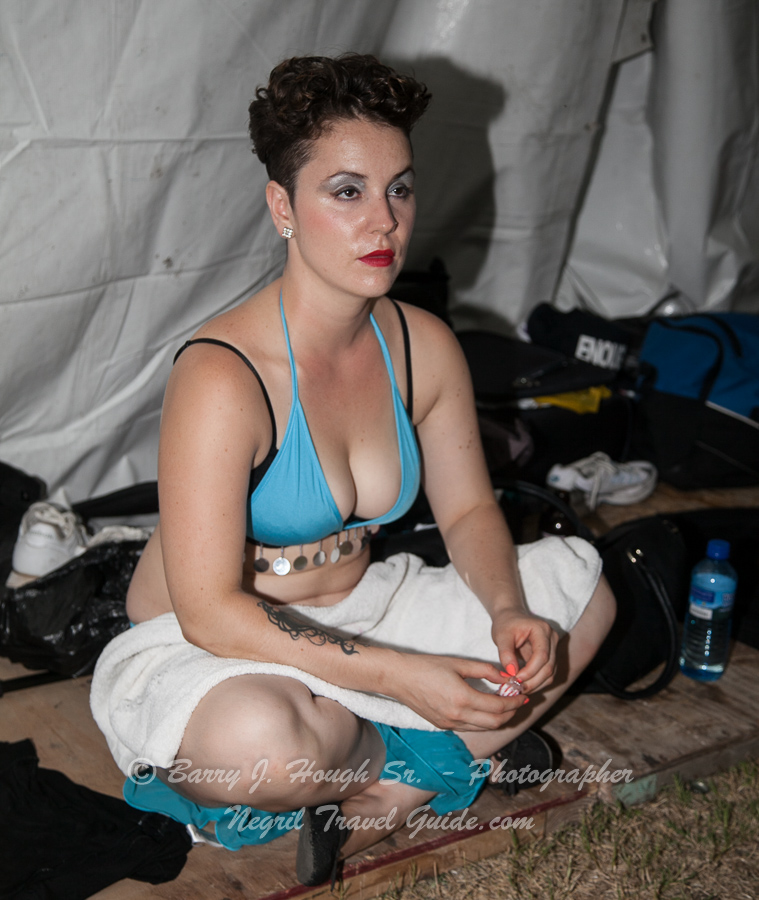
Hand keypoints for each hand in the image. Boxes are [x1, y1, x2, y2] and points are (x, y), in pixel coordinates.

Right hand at [388, 651, 524, 731]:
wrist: (399, 678)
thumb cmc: (427, 666)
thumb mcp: (459, 663)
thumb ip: (485, 670)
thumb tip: (506, 678)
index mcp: (463, 698)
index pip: (498, 707)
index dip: (514, 702)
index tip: (523, 694)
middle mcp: (458, 716)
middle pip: (495, 722)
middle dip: (511, 713)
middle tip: (518, 700)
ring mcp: (449, 724)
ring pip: (484, 728)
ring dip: (499, 719)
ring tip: (505, 705)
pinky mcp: (443, 726)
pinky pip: (470, 728)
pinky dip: (483, 721)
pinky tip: (485, 708)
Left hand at [489, 608, 557, 693]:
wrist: (510, 617)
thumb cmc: (505, 624)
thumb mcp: (501, 636)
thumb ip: (505, 653)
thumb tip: (511, 672)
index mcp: (542, 629)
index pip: (542, 655)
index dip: (530, 671)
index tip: (515, 679)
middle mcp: (552, 638)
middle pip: (549, 667)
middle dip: (532, 681)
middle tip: (515, 689)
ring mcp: (554, 648)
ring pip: (550, 674)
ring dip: (535, 685)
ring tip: (518, 689)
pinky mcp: (551, 657)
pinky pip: (547, 674)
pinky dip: (536, 683)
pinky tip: (523, 685)